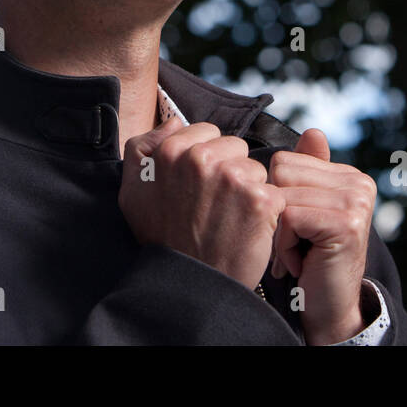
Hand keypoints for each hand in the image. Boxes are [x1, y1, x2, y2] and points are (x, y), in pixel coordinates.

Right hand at [119, 115, 285, 289]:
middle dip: (230, 170)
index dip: (207, 159)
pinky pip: (274, 192)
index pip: (207, 132)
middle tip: (215, 205)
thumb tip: (174, 122)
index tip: (200, 186)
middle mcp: (200, 159)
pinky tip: (248, 229)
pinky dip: (267, 212)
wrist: (189, 284)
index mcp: (170, 151)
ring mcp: (232, 178)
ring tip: (230, 218)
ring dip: (249, 190)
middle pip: (235, 147)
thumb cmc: (162, 238)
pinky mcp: (260, 200)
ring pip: (255, 168)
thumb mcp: (132, 190)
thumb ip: (142, 147)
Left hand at [268, 128, 376, 345]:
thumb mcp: (305, 210)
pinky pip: (289, 217)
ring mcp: (356, 202)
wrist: (327, 307)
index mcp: (348, 175)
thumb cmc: (309, 258)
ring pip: (282, 194)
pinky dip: (286, 246)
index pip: (285, 160)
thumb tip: (313, 131)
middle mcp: (358, 183)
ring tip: (300, 251)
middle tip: (296, 241)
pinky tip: (302, 262)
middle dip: (276, 211)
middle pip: (281, 172)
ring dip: (280, 232)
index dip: (277, 195)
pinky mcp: (346, 223)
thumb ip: (307, 171)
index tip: (295, 226)